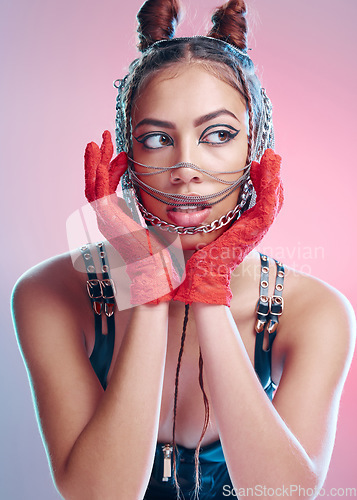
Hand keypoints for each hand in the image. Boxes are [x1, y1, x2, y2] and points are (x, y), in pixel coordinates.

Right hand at [84, 130, 182, 304]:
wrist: (157, 277)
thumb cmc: (160, 258)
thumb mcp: (158, 230)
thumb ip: (153, 218)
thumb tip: (165, 210)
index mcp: (118, 219)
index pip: (109, 189)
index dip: (113, 170)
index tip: (124, 154)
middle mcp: (108, 219)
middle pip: (96, 183)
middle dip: (99, 159)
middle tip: (103, 138)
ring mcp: (106, 221)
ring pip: (93, 185)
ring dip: (94, 163)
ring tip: (98, 141)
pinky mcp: (109, 222)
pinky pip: (98, 195)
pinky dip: (99, 177)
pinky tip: (103, 161)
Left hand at [174, 149, 282, 305]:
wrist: (194, 279)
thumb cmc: (190, 259)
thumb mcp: (191, 232)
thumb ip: (189, 219)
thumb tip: (173, 206)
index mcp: (239, 229)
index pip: (255, 201)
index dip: (258, 182)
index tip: (252, 164)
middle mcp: (250, 230)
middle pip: (268, 198)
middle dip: (270, 175)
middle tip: (269, 156)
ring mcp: (254, 231)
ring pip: (272, 199)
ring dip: (273, 176)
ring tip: (272, 157)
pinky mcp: (254, 232)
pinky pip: (268, 206)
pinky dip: (270, 188)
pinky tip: (267, 171)